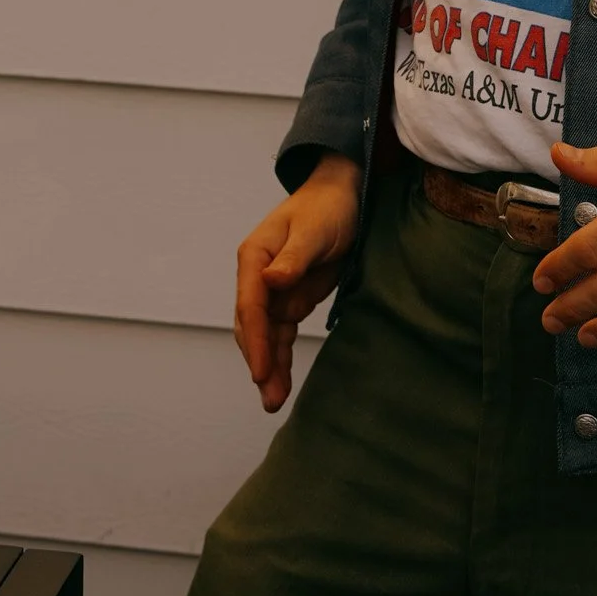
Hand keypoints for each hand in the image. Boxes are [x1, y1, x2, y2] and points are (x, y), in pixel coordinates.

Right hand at [234, 153, 361, 410]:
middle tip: (269, 396)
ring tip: (274, 401)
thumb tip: (271, 281)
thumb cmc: (327, 206)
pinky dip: (280, 356)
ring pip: (266, 335)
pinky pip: (282, 332)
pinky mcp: (291, 297)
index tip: (261, 371)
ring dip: (269, 366)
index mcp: (255, 257)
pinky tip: (281, 381)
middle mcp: (258, 275)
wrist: (344, 194)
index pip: (251, 306)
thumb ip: (293, 257)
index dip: (256, 341)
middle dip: (260, 362)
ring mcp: (273, 289)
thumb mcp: (313, 230)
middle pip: (253, 326)